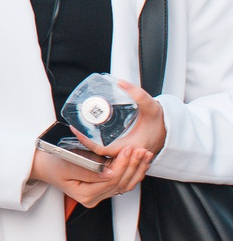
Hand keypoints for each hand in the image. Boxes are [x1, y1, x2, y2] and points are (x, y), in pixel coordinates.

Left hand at [56, 81, 170, 208]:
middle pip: (99, 156)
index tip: (75, 129)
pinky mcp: (123, 154)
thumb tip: (121, 83)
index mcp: (131, 147)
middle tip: (72, 129)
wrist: (168, 131)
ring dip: (88, 147)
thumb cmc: (159, 121)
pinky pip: (106, 155)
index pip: (101, 149)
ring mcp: (124, 156)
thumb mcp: (151, 107)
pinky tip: (87, 138)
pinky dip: (96, 149)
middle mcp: (126, 155)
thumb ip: (138, 95)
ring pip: (102, 157)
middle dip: (83, 145)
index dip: (86, 141)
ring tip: (76, 132)